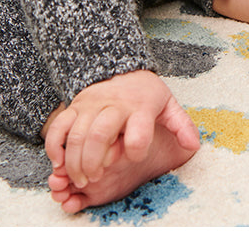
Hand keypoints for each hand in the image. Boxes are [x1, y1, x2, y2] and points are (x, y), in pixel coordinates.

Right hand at [43, 70, 199, 189]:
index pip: (138, 129)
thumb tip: (194, 145)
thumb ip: (181, 125)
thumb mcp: (168, 105)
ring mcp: (90, 106)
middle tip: (94, 180)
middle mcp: (113, 105)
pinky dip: (55, 147)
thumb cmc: (146, 95)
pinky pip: (58, 128)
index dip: (136, 148)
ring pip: (76, 135)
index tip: (135, 157)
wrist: (121, 68)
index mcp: (139, 106)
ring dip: (75, 161)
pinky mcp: (74, 108)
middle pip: (99, 134)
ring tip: (80, 179)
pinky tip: (59, 164)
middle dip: (94, 161)